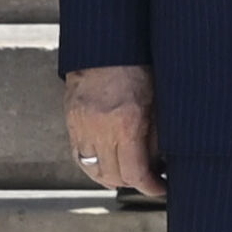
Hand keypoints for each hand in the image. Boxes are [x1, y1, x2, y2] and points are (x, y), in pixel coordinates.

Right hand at [63, 63, 162, 199]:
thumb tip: (158, 164)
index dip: (151, 187)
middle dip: (134, 183)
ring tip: (129, 173)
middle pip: (114, 176)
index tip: (161, 188)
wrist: (106, 43)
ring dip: (112, 178)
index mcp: (125, 122)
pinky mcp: (70, 120)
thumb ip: (155, 136)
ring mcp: (81, 125)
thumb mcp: (156, 101)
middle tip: (150, 179)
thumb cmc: (136, 65)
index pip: (135, 173)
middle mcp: (100, 128)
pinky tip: (107, 163)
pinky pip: (79, 156)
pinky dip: (93, 166)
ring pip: (93, 171)